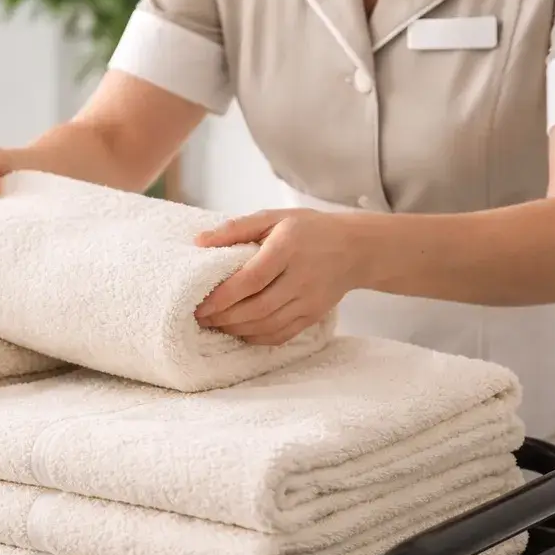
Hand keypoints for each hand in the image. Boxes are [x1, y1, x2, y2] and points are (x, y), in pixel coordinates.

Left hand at [192, 208, 364, 344]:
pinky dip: (256, 337)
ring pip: (268, 325)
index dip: (223, 296)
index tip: (200, 304)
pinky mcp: (314, 316)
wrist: (355, 248)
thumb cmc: (309, 229)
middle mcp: (301, 277)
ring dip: (236, 329)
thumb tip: (199, 241)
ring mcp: (310, 300)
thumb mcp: (274, 217)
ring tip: (215, 324)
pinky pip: (281, 334)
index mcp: (288, 247)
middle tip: (199, 318)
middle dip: (224, 317)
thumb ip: (236, 228)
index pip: (251, 279)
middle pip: (258, 307)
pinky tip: (239, 331)